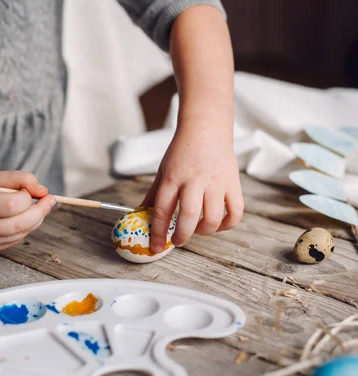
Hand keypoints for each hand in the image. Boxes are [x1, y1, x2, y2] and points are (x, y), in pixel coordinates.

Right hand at [0, 171, 55, 251]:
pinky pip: (18, 239)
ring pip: (22, 233)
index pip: (12, 205)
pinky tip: (23, 217)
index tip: (29, 190)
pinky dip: (27, 227)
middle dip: (40, 211)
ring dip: (36, 219)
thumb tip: (44, 192)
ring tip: (36, 206)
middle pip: (20, 223)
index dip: (27, 196)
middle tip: (49, 199)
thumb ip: (22, 179)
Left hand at [141, 117, 243, 252]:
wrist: (207, 128)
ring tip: (198, 229)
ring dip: (204, 231)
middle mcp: (194, 180)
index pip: (162, 209)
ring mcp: (216, 182)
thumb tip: (140, 215)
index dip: (158, 232)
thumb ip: (154, 194)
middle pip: (189, 216)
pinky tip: (218, 224)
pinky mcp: (233, 183)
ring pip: (213, 218)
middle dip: (182, 235)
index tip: (156, 247)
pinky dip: (227, 224)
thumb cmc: (183, 151)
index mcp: (173, 177)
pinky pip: (235, 212)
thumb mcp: (163, 170)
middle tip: (178, 240)